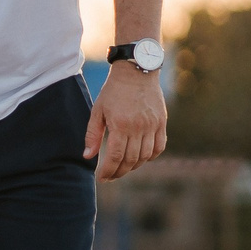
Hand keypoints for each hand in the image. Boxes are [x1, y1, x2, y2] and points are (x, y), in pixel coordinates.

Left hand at [85, 63, 168, 180]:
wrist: (136, 71)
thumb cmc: (113, 91)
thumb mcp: (98, 111)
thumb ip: (93, 135)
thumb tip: (88, 157)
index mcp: (121, 124)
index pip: (116, 156)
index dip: (108, 171)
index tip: (102, 178)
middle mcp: (139, 127)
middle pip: (131, 160)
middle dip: (119, 172)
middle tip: (110, 177)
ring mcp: (153, 125)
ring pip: (145, 156)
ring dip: (134, 166)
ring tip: (123, 169)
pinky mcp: (162, 122)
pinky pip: (159, 147)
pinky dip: (150, 156)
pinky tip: (140, 158)